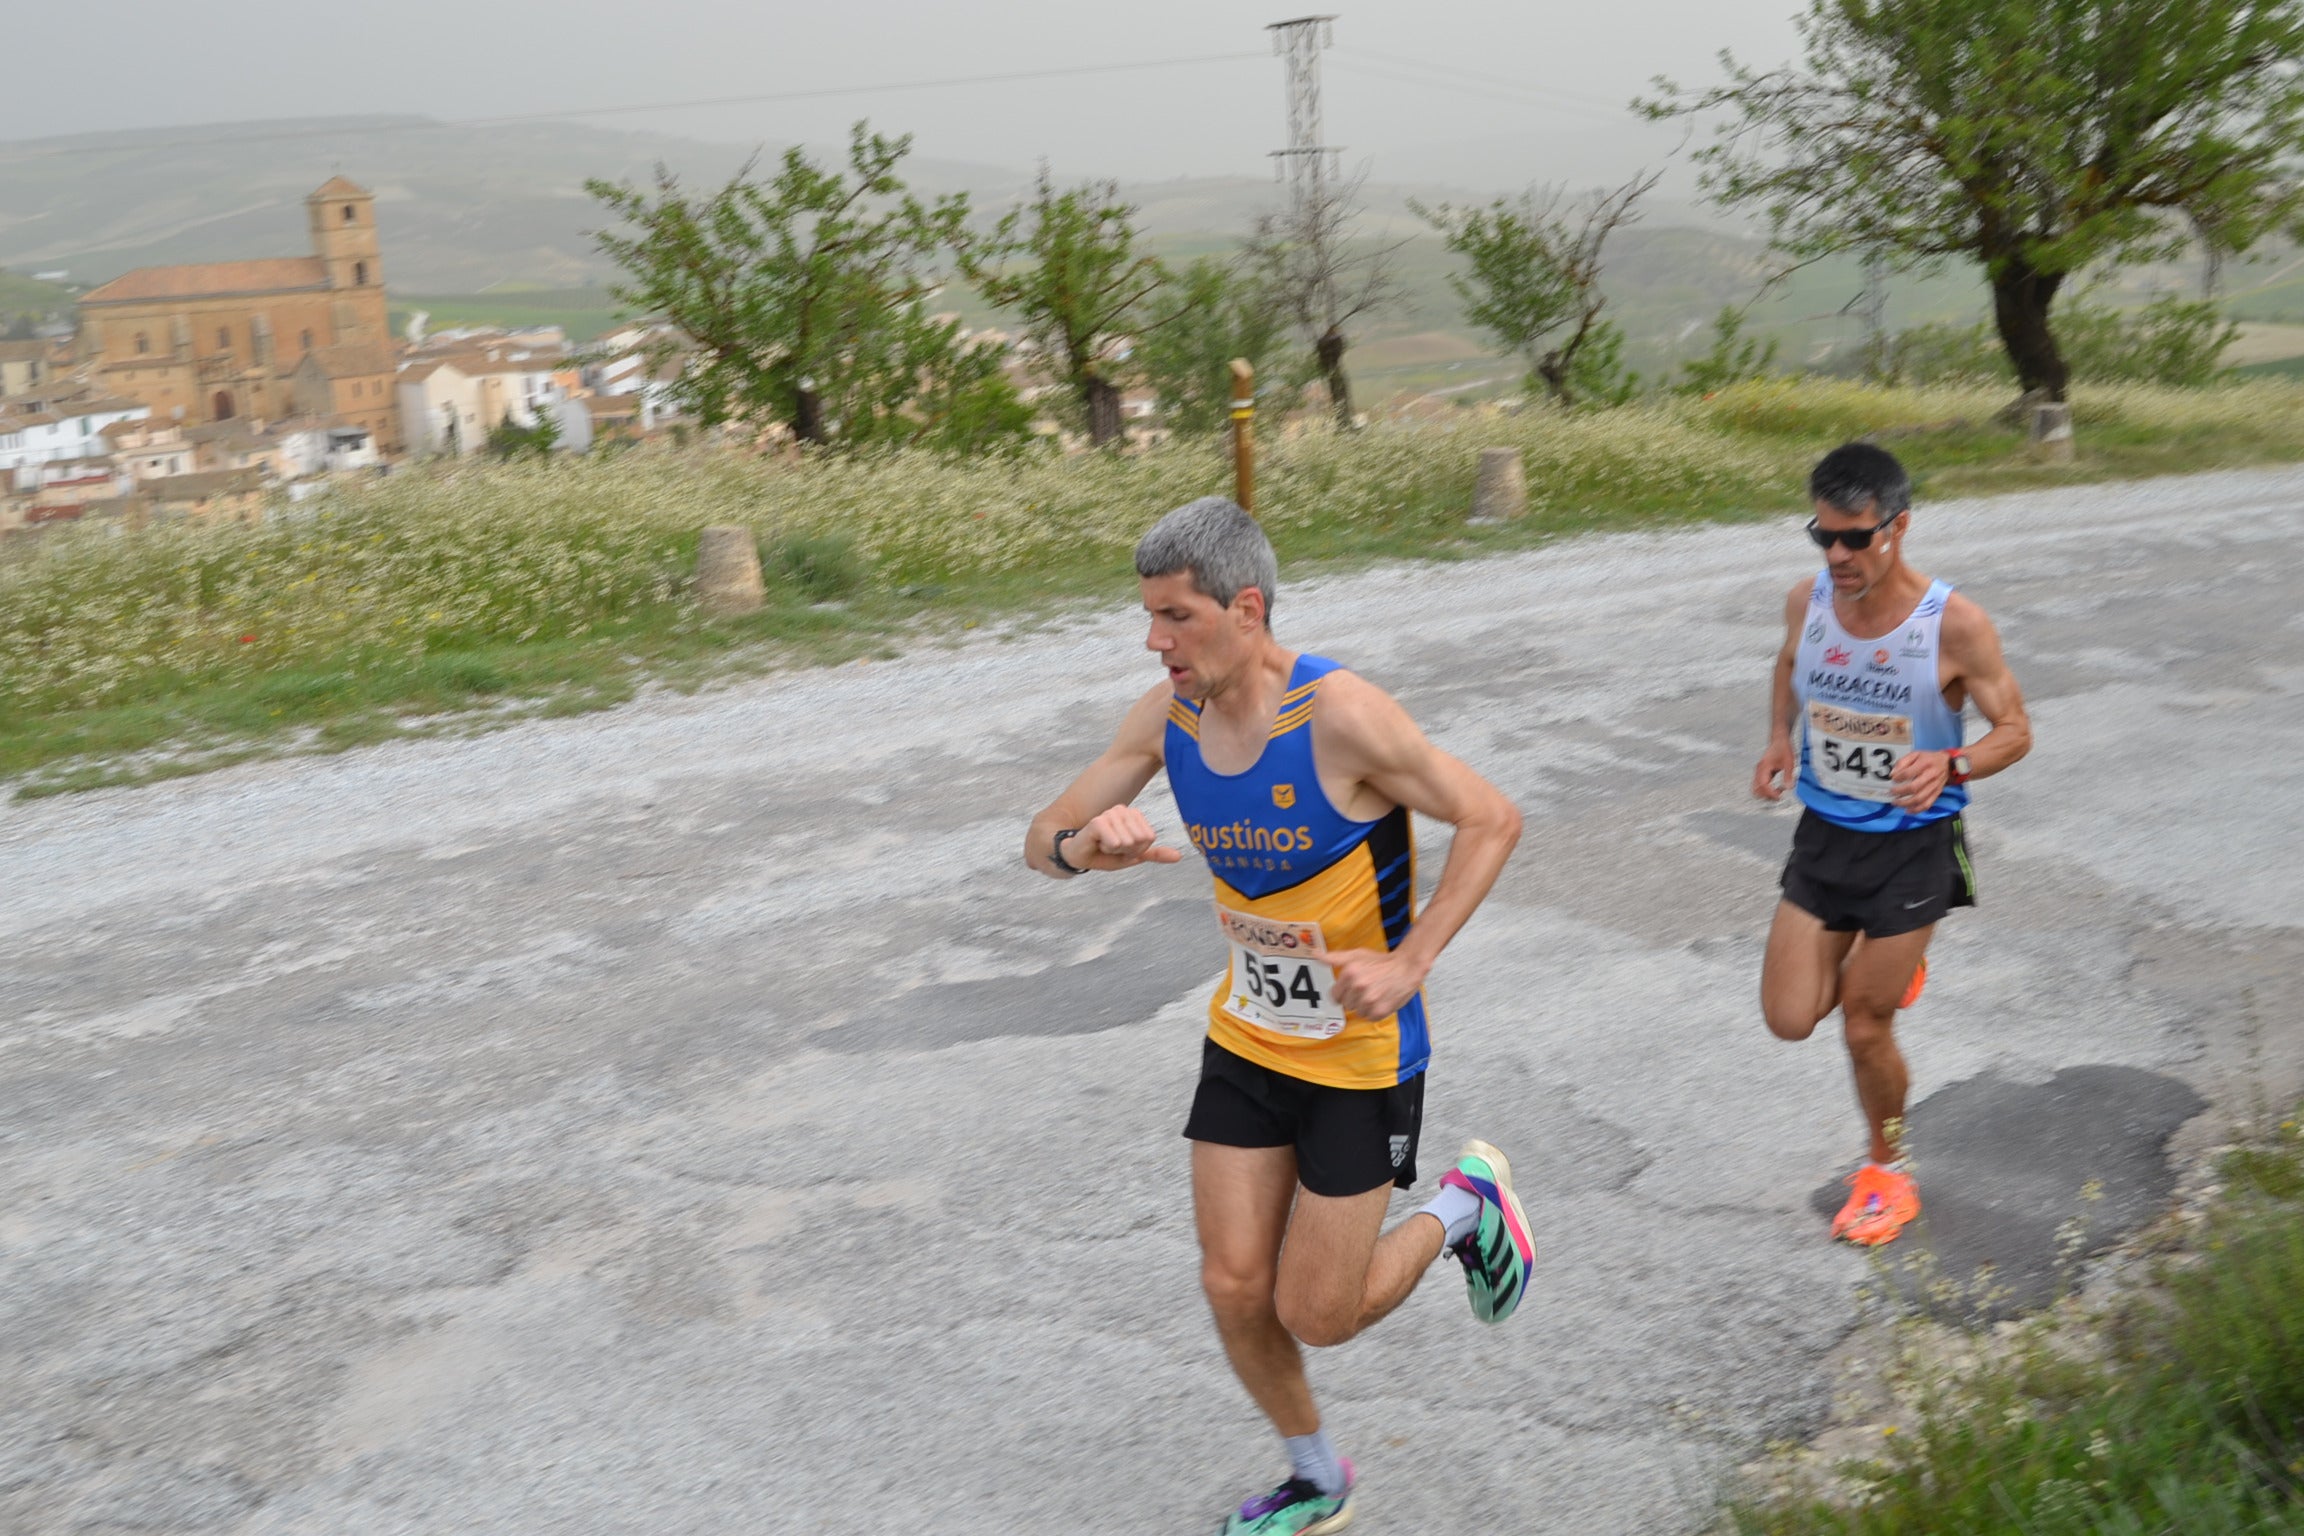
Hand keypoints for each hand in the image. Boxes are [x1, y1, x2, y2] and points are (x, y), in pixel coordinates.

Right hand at [1071, 806, 1184, 871]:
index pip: (1149, 838)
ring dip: (1115, 851)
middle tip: (1111, 848)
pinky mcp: (1098, 821)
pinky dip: (1108, 849)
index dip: (1136, 850)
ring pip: (1128, 842)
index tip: (1122, 848)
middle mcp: (1122, 810)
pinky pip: (1115, 841)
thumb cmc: (1104, 854)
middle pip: (1141, 840)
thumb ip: (1154, 854)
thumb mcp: (1132, 856)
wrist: (1077, 855)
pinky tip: (1098, 844)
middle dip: (1127, 851)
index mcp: (1132, 815)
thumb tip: (1179, 856)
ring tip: (1103, 845)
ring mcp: (1110, 814)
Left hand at [1308, 946, 1429, 1019]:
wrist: (1407, 967)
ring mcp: (1369, 1000)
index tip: (1352, 988)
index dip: (1343, 992)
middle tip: (1366, 988)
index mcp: (1350, 973)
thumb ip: (1334, 958)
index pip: (1335, 995)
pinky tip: (1381, 1000)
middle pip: (1346, 1004)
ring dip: (1364, 1006)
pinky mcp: (1380, 1011)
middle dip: (1354, 998)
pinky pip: (1370, 1017)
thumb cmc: (1381, 962)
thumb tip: (1314, 954)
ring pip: (1358, 1012)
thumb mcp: (1356, 955)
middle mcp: (1358, 987)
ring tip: (1375, 993)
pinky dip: (1375, 1011)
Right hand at [1752, 737, 1796, 800]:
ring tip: (1779, 792)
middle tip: (1779, 795)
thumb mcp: (1789, 762)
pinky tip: (1778, 788)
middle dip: (1767, 796)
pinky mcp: (1762, 774)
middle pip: (1756, 790)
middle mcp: (1759, 771)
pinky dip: (1768, 790)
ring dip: (1767, 794)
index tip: (1780, 796)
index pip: (1763, 785)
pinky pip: (1761, 786)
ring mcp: (1760, 773)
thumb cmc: (1783, 749)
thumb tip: (1789, 788)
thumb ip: (1788, 775)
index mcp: (1764, 768)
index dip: (1771, 793)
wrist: (1780, 740)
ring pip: (1757, 789)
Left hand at [1889, 749, 1950, 811]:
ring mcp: (1934, 786)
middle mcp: (1931, 776)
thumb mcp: (1915, 754)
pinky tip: (1908, 810)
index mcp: (1925, 764)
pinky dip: (1917, 810)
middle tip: (1891, 793)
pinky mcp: (1937, 793)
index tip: (1893, 779)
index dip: (1899, 777)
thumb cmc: (1929, 759)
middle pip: (1914, 787)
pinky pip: (1927, 804)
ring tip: (1895, 802)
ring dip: (1905, 803)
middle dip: (1900, 792)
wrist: (1948, 763)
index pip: (1909, 772)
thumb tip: (1893, 774)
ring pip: (1920, 799)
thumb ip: (1902, 762)